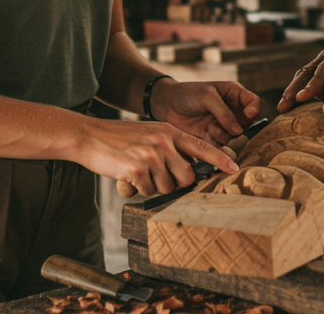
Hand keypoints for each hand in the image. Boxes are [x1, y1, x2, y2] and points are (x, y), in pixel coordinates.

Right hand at [78, 116, 238, 196]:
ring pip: (168, 186)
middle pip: (188, 176)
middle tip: (159, 177)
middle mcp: (164, 142)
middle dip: (177, 183)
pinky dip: (140, 189)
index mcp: (169, 132)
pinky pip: (148, 190)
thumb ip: (170, 147)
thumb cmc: (119, 138)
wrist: (89, 135)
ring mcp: (152, 155)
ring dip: (155, 186)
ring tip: (140, 173)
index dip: (220, 159)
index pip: (202, 146)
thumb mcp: (150, 133)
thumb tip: (188, 170)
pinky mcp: (137, 169)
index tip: (234, 167)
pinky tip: (129, 176)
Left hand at [149, 78, 260, 145]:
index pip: (255, 103)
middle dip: (237, 126)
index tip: (248, 114)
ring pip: (235, 137)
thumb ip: (224, 112)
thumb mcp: (207, 96)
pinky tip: (206, 137)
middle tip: (224, 124)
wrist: (165, 105)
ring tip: (209, 128)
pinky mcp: (213, 138)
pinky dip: (216, 145)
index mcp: (234, 94)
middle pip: (248, 123)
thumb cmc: (187, 93)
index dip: (255, 110)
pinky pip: (222, 146)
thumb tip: (239, 131)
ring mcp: (223, 125)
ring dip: (224, 135)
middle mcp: (232, 111)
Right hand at [277, 38, 323, 112]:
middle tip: (284, 105)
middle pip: (307, 71)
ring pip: (303, 77)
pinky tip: (290, 111)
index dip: (313, 84)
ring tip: (282, 109)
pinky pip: (306, 84)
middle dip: (295, 88)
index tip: (301, 98)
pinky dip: (298, 96)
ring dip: (292, 92)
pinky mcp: (319, 74)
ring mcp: (321, 63)